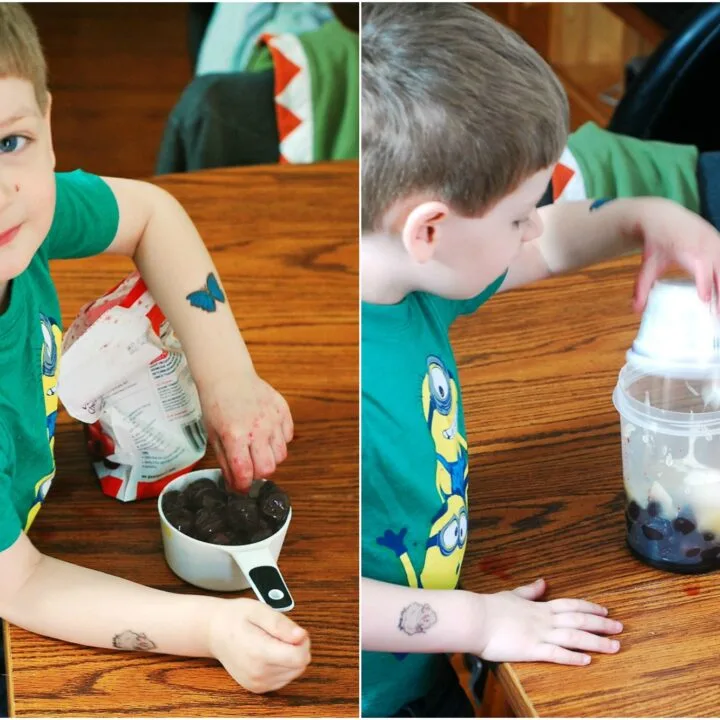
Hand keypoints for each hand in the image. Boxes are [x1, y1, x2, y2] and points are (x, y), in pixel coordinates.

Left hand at [200, 371, 293, 491]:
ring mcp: (273, 419)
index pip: (246, 473)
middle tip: (249, 466)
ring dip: (270, 457)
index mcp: (235, 435)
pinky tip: (266, 433)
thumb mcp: (214, 436)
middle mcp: (257, 429)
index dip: (244, 485)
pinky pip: (288, 437)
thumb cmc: (216, 404)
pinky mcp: (283, 410)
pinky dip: (279, 441)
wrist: (227, 376)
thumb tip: (235, 485)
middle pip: (269, 468)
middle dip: (258, 473)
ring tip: (258, 447)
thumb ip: (226, 463)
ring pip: (281, 455)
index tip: (242, 487)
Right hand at [208, 598, 310, 692]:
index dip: (303, 641)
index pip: (299, 658)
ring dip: (291, 657)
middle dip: (298, 647)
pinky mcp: (258, 688)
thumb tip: (301, 636)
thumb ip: (281, 624)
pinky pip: (283, 679)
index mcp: (259, 653)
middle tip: (282, 633)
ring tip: (273, 641)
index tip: (292, 631)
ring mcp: (257, 683)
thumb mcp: (259, 610)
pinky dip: (283, 665)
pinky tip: (271, 652)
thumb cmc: (235, 618)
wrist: (214, 633)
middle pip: (299, 666)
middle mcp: (258, 673)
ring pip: (294, 673)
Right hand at [476, 578, 621, 665]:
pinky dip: (573, 657)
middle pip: (578, 620)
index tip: (605, 611)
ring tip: (614, 646)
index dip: (590, 607)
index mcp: (539, 606)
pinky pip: (556, 654)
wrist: (474, 617)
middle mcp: (544, 619)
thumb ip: (530, 591)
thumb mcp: (512, 594)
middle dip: (601, 624)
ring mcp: (539, 634)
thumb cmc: (489, 607)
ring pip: (574, 637)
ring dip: (596, 642)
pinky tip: (587, 660)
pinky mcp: (531, 649)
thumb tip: (543, 581)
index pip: (571, 604)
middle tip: (620, 628)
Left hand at [632, 198, 719, 311]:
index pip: (701, 267)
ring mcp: (717, 244)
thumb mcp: (648, 264)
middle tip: (717, 315)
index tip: (705, 299)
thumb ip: (642, 287)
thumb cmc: (656, 243)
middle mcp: (707, 246)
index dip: (704, 283)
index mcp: (689, 250)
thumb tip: (635, 310)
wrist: (663, 216)